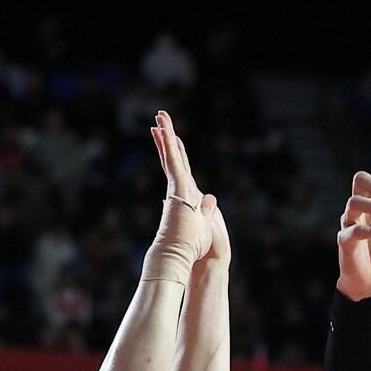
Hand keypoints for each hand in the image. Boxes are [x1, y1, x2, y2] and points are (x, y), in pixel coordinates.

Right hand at [149, 111, 227, 267]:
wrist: (180, 254)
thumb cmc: (192, 245)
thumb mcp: (205, 223)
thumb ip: (206, 209)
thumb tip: (210, 198)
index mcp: (186, 193)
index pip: (180, 167)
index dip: (175, 151)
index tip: (170, 136)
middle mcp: (178, 187)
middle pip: (172, 156)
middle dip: (166, 136)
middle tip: (160, 118)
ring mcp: (176, 186)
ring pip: (171, 155)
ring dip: (166, 134)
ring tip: (160, 116)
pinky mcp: (177, 188)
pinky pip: (173, 162)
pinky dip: (169, 146)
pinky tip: (165, 130)